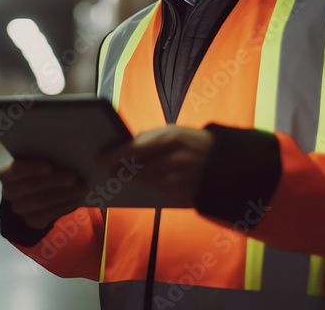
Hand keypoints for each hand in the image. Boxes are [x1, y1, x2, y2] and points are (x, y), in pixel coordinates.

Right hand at [0, 159, 86, 229]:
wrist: (37, 191)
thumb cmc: (39, 168)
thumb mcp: (39, 159)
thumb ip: (47, 154)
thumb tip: (66, 152)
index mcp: (7, 173)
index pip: (15, 170)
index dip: (31, 168)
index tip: (49, 166)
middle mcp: (9, 192)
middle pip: (31, 186)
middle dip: (54, 181)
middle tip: (73, 177)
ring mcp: (20, 208)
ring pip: (41, 202)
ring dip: (63, 194)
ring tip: (81, 188)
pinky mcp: (32, 221)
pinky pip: (48, 215)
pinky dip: (65, 206)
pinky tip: (77, 199)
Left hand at [95, 126, 213, 206]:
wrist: (225, 162)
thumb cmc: (194, 143)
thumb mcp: (175, 132)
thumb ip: (150, 138)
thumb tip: (125, 146)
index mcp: (170, 138)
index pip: (134, 148)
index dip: (114, 155)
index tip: (99, 159)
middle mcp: (174, 158)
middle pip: (136, 168)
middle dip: (121, 171)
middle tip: (110, 171)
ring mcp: (178, 178)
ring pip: (145, 182)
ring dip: (134, 180)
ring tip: (123, 176)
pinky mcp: (182, 194)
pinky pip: (157, 191)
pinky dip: (151, 186)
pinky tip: (146, 181)